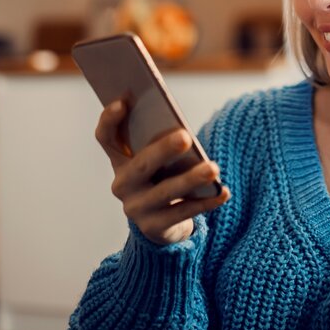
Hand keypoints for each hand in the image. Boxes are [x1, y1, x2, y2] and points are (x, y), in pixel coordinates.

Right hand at [95, 100, 230, 245]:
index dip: (110, 120)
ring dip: (191, 179)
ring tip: (214, 168)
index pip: (106, 138)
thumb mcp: (158, 160)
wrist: (162, 223)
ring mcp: (136, 208)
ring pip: (166, 192)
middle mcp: (123, 184)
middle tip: (185, 136)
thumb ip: (161, 143)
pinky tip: (223, 191)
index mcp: (120, 160)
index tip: (123, 101)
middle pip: (141, 165)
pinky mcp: (154, 228)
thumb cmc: (163, 178)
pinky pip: (184, 213)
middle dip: (163, 150)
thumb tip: (182, 129)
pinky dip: (207, 201)